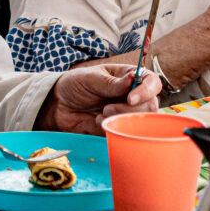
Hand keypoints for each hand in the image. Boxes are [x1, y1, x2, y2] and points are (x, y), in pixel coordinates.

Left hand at [35, 64, 160, 133]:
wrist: (58, 105)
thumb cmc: (74, 84)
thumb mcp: (90, 78)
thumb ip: (111, 82)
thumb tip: (133, 79)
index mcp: (128, 77)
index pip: (151, 82)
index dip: (147, 91)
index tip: (130, 98)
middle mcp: (133, 95)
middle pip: (151, 105)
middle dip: (131, 109)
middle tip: (107, 107)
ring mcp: (127, 112)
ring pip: (142, 122)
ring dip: (122, 119)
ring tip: (101, 113)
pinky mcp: (120, 127)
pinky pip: (126, 133)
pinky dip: (113, 128)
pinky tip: (97, 121)